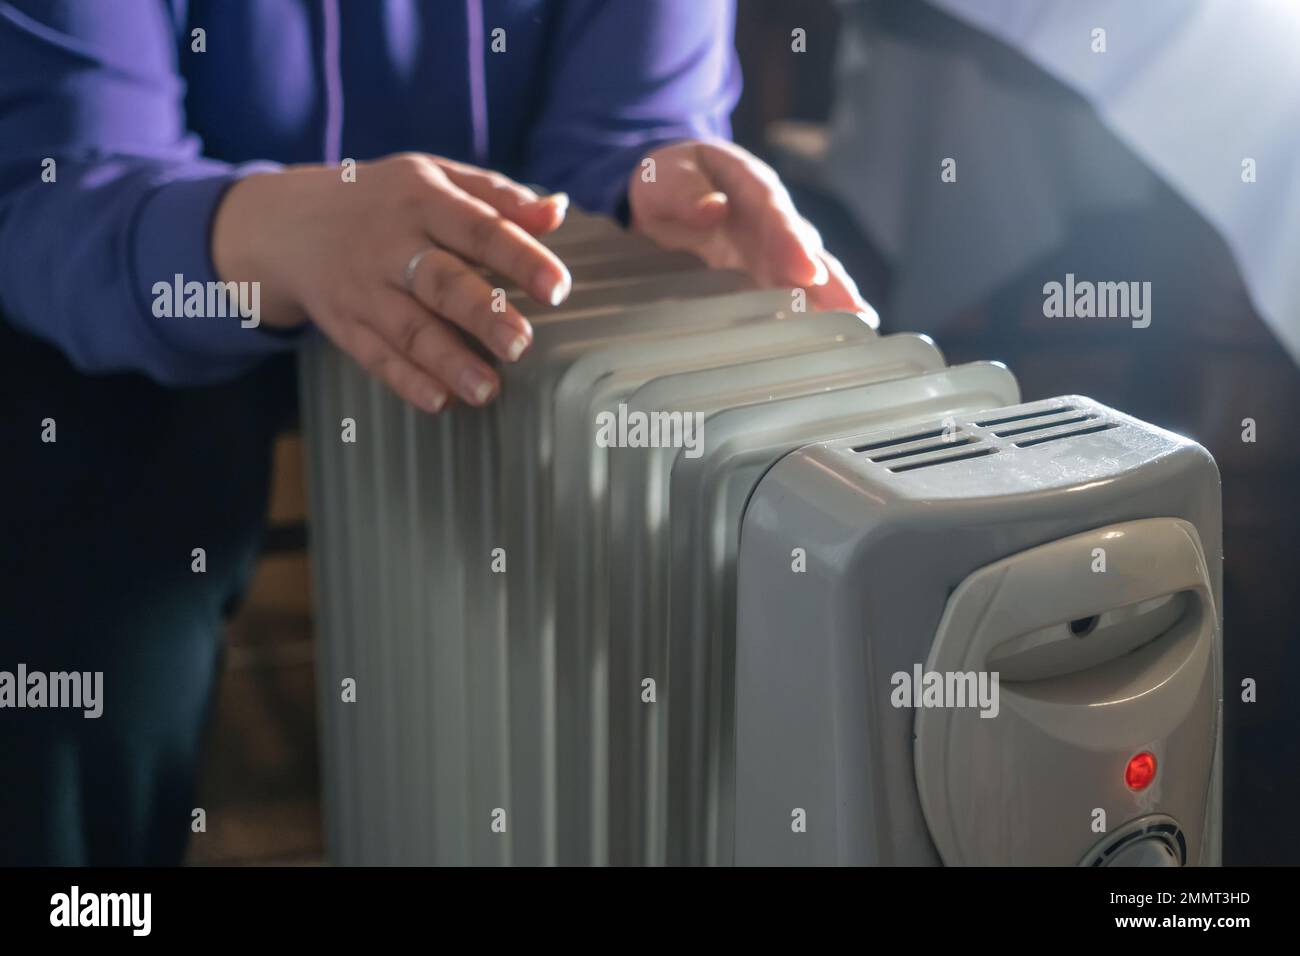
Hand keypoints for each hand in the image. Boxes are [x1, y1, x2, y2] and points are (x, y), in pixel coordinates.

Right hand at [212, 153, 571, 411]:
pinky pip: (376, 356)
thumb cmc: (385, 200)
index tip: (558, 287)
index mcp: (422, 199)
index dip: (519, 257)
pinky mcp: (343, 324)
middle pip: (440, 281)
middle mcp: (390, 244)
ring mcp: (363, 288)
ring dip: (448, 362)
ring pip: (408, 328)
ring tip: (487, 390)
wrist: (286, 223)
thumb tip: (558, 211)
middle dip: (482, 313)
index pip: (478, 226)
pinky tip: (440, 401)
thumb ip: (498, 197)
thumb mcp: (435, 178)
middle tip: (522, 343)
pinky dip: (406, 381)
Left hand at [628, 140, 875, 319]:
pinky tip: (830, 344)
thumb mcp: (664, 176)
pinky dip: (810, 320)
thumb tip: (711, 208)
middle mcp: (772, 222)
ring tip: (857, 328)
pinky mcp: (766, 279)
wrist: (669, 195)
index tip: (807, 271)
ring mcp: (773, 253)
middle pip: (806, 251)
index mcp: (750, 187)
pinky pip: (790, 300)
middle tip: (852, 311)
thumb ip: (684, 190)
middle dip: (829, 280)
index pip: (775, 214)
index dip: (791, 243)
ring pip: (808, 278)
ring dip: (831, 303)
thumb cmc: (669, 181)